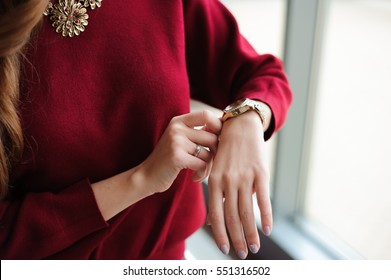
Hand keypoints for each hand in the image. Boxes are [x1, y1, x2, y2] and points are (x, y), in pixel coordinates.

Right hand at [139, 110, 221, 195]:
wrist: (145, 177)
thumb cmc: (168, 160)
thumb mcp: (179, 140)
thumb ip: (197, 133)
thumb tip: (223, 126)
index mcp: (178, 121)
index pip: (206, 114)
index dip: (218, 125)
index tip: (219, 139)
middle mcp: (177, 128)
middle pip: (212, 137)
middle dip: (216, 153)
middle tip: (209, 164)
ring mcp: (176, 141)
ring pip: (209, 152)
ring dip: (209, 166)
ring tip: (201, 172)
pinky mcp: (176, 157)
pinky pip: (202, 164)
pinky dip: (202, 173)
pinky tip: (195, 177)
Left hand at [207, 111, 271, 258]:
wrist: (240, 127)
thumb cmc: (225, 151)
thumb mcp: (214, 169)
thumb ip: (213, 194)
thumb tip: (211, 222)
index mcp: (215, 181)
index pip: (216, 214)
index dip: (220, 234)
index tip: (224, 249)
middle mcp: (228, 181)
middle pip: (233, 217)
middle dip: (237, 239)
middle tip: (242, 254)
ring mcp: (245, 177)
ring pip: (247, 211)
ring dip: (251, 233)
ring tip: (254, 247)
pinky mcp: (261, 173)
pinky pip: (264, 199)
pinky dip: (266, 216)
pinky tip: (268, 229)